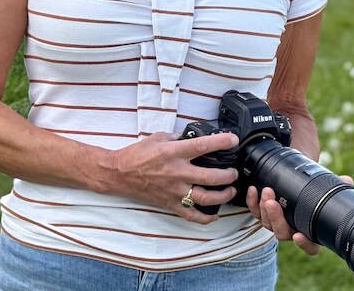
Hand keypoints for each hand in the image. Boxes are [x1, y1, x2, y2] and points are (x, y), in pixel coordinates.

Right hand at [100, 132, 239, 223]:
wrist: (118, 173)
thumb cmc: (137, 155)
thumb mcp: (158, 137)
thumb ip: (178, 137)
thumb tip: (193, 136)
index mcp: (174, 153)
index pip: (203, 146)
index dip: (222, 142)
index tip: (233, 140)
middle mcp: (177, 172)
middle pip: (211, 176)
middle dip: (228, 175)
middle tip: (234, 173)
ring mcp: (174, 190)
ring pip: (205, 198)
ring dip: (223, 195)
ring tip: (230, 190)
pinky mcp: (169, 203)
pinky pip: (190, 215)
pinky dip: (205, 218)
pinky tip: (215, 214)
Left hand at [247, 175, 353, 254]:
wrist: (301, 185)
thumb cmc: (317, 193)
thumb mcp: (328, 190)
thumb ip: (337, 187)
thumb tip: (347, 181)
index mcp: (311, 232)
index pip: (310, 247)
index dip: (304, 244)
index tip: (298, 235)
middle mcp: (293, 231)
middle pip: (282, 233)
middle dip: (276, 218)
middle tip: (272, 202)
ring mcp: (277, 224)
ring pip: (267, 224)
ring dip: (264, 208)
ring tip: (266, 191)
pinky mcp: (264, 215)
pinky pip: (255, 213)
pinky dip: (252, 202)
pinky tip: (254, 190)